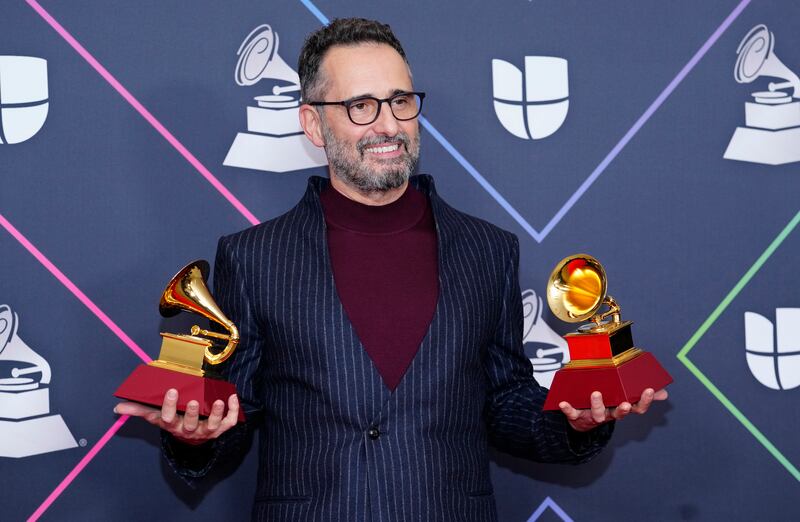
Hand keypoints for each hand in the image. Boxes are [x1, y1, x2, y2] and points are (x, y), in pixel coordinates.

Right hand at [114, 388, 239, 444]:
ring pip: (212, 426)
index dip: (169, 407)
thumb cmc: (173, 420)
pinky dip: (233, 412)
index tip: (171, 391)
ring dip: (216, 414)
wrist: (191, 438)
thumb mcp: (156, 416)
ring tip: (218, 401)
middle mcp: (189, 430)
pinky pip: (229, 423)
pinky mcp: (220, 429)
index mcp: (172, 425)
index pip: (168, 419)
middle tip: (194, 401)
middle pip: (190, 425)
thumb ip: (139, 410)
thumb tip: (119, 408)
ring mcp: (206, 431)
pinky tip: (232, 397)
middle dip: (192, 414)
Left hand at [559, 388, 667, 431]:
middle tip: (626, 403)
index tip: (649, 389)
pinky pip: (572, 413)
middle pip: (618, 414)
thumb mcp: (623, 400)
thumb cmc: (605, 406)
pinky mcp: (577, 416)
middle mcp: (609, 414)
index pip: (637, 408)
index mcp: (620, 408)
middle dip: (623, 409)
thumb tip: (663, 393)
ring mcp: (593, 416)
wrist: (581, 421)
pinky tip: (562, 402)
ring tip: (596, 394)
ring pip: (597, 413)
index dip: (644, 401)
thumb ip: (641, 396)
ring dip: (597, 404)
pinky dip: (567, 408)